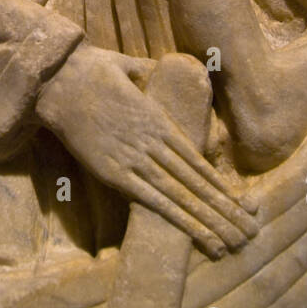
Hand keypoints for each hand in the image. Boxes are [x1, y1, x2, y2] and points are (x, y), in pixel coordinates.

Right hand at [36, 44, 258, 258]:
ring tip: (229, 240)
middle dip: (222, 208)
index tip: (239, 202)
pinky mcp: (112, 171)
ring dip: (205, 218)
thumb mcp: (127, 66)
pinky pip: (149, 198)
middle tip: (248, 231)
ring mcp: (135, 157)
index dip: (219, 182)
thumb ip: (144, 71)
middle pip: (195, 180)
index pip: (197, 158)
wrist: (58, 79)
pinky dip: (175, 216)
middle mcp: (154, 141)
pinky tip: (193, 230)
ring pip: (179, 193)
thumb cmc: (90, 70)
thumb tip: (153, 67)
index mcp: (159, 119)